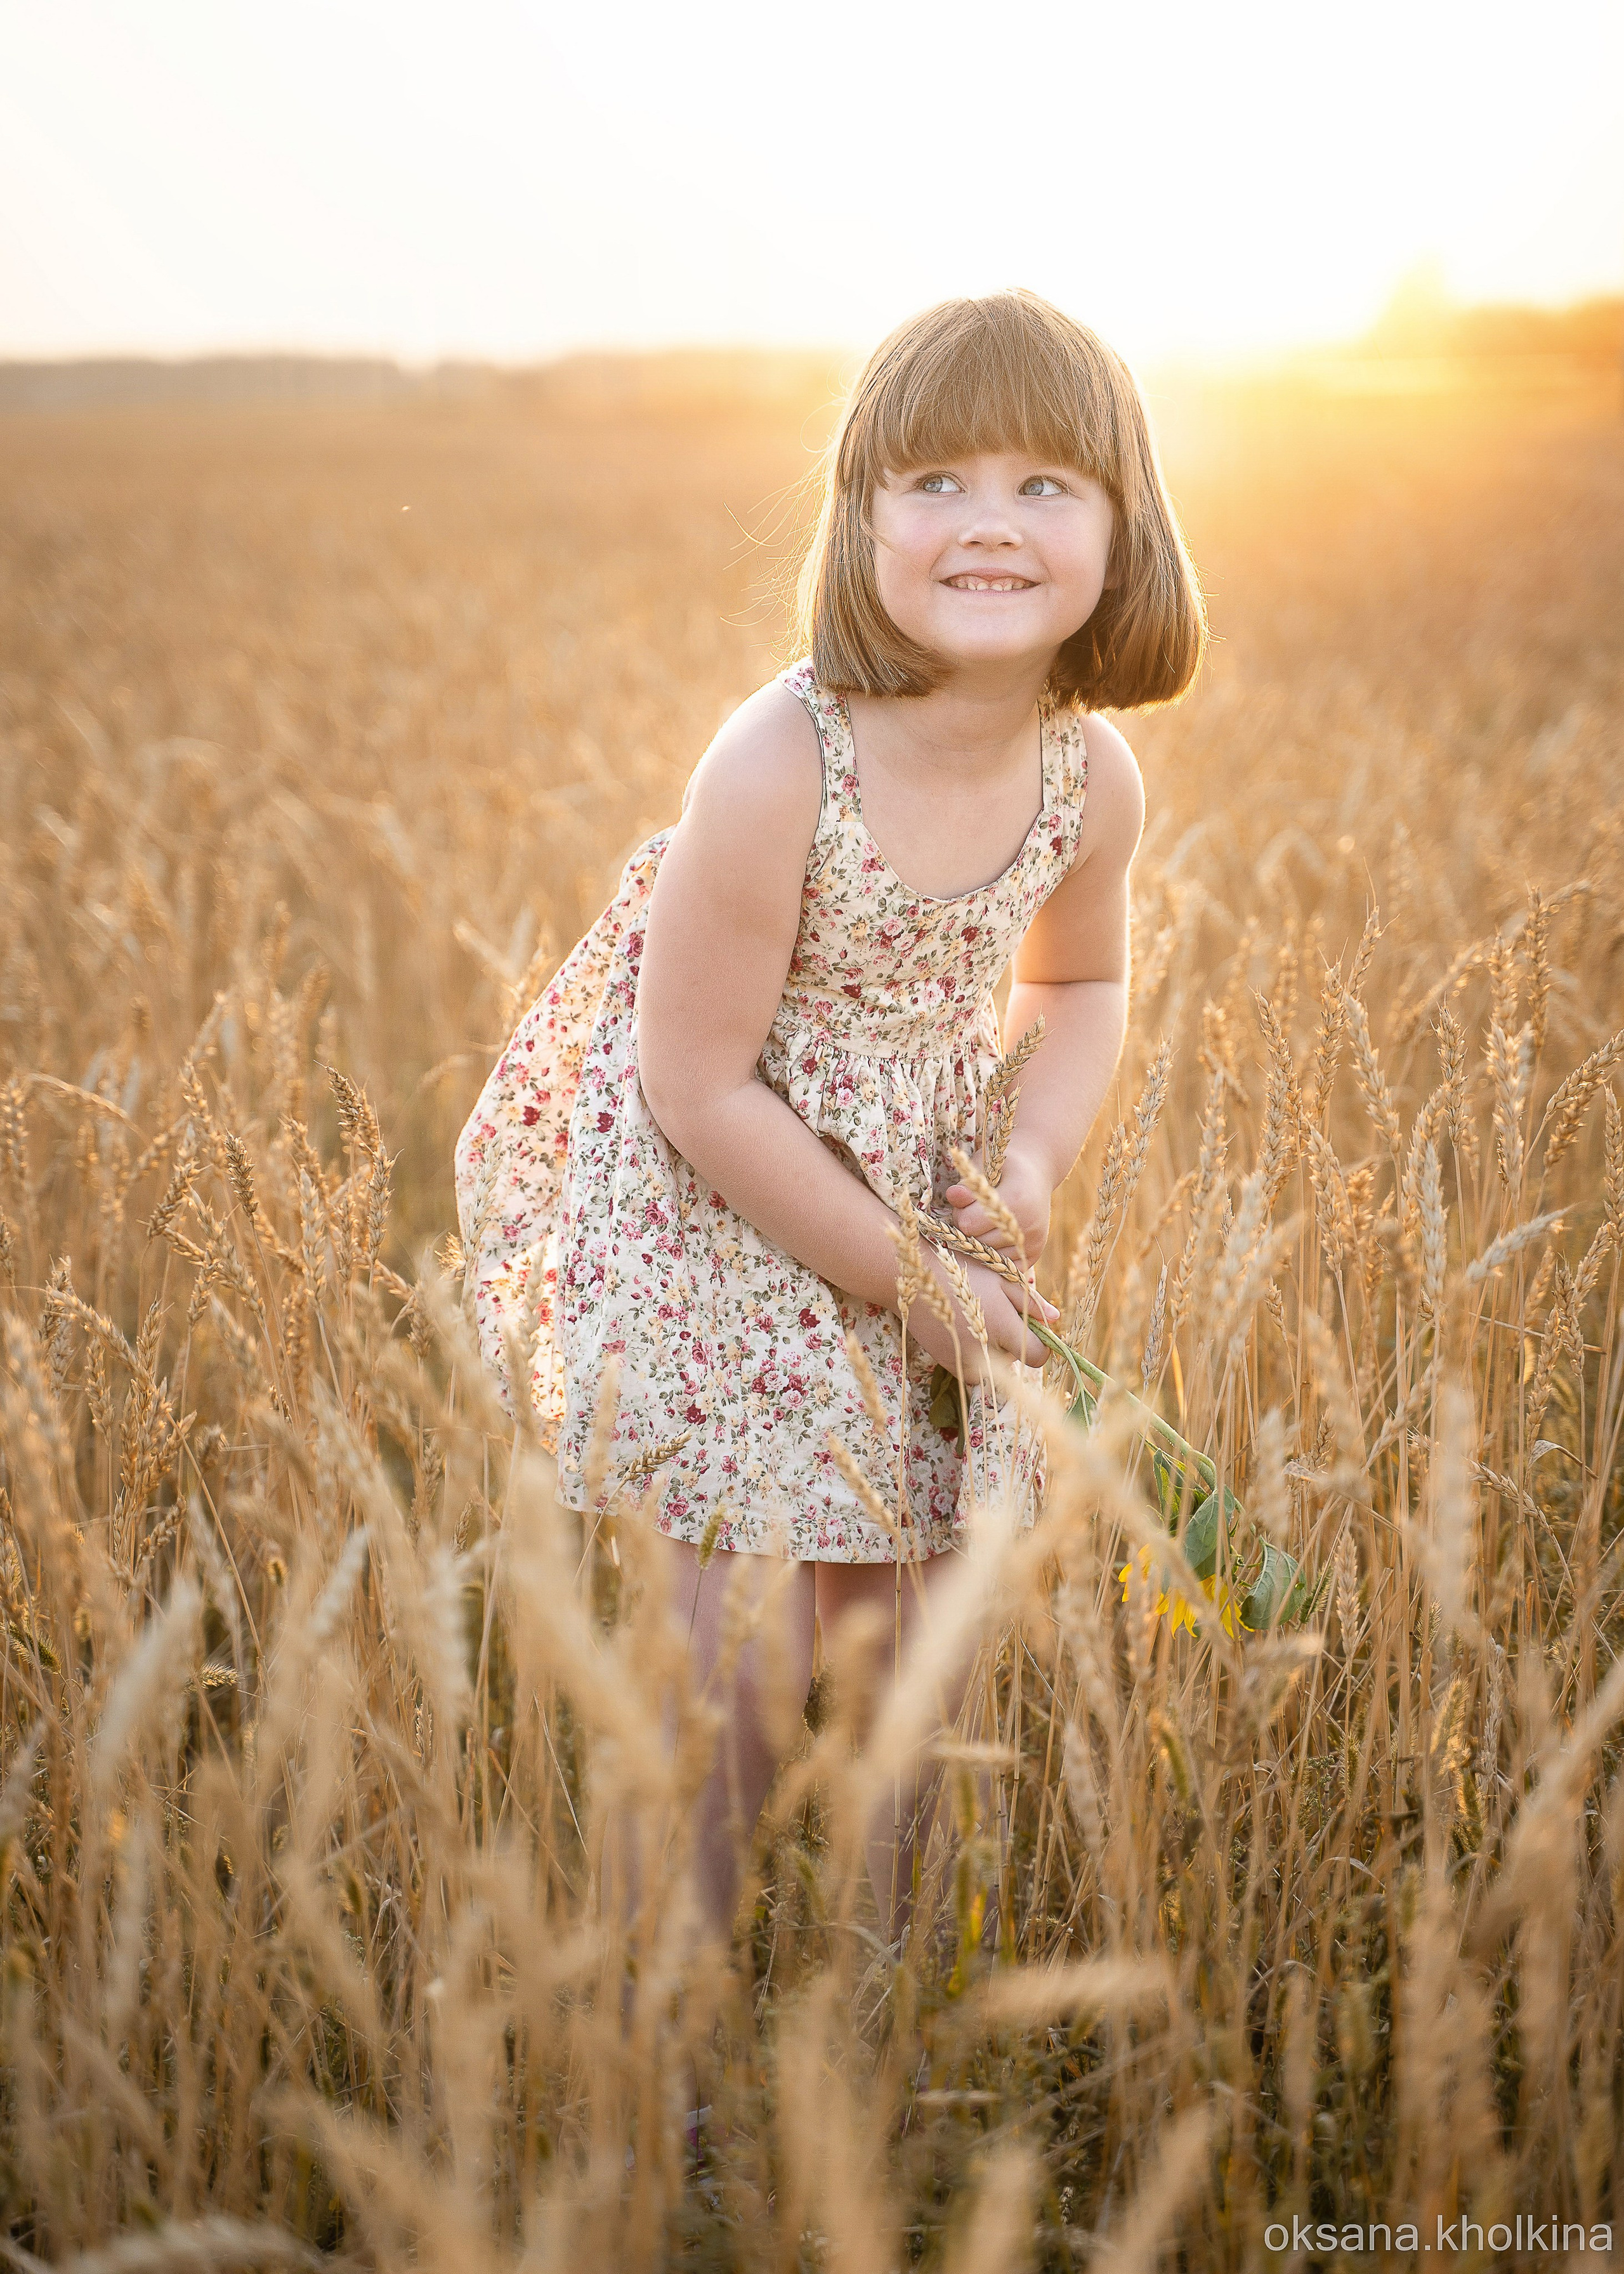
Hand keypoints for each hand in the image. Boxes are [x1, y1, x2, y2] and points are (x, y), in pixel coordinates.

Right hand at [908, 1254, 1058, 1381]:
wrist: (908, 1277)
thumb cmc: (958, 1269)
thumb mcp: (999, 1277)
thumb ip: (1029, 1301)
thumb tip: (1055, 1318)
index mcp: (1002, 1329)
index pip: (1039, 1357)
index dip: (1041, 1344)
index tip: (1033, 1327)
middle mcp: (985, 1352)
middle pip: (1016, 1360)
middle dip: (1013, 1341)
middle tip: (996, 1312)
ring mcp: (964, 1361)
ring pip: (995, 1366)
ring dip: (994, 1348)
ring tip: (977, 1317)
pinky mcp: (947, 1363)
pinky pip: (973, 1367)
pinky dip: (974, 1352)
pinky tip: (962, 1326)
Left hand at [943, 1140, 1051, 1270]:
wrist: (1036, 1172)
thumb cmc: (1003, 1166)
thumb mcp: (984, 1167)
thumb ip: (966, 1184)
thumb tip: (952, 1196)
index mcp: (1015, 1200)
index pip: (968, 1224)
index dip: (960, 1214)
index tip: (966, 1203)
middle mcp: (1027, 1225)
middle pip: (977, 1242)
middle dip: (969, 1229)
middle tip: (976, 1213)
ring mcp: (1033, 1242)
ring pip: (988, 1257)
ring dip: (981, 1242)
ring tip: (987, 1223)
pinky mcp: (1034, 1253)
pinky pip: (1002, 1265)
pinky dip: (995, 1254)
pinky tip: (995, 1236)